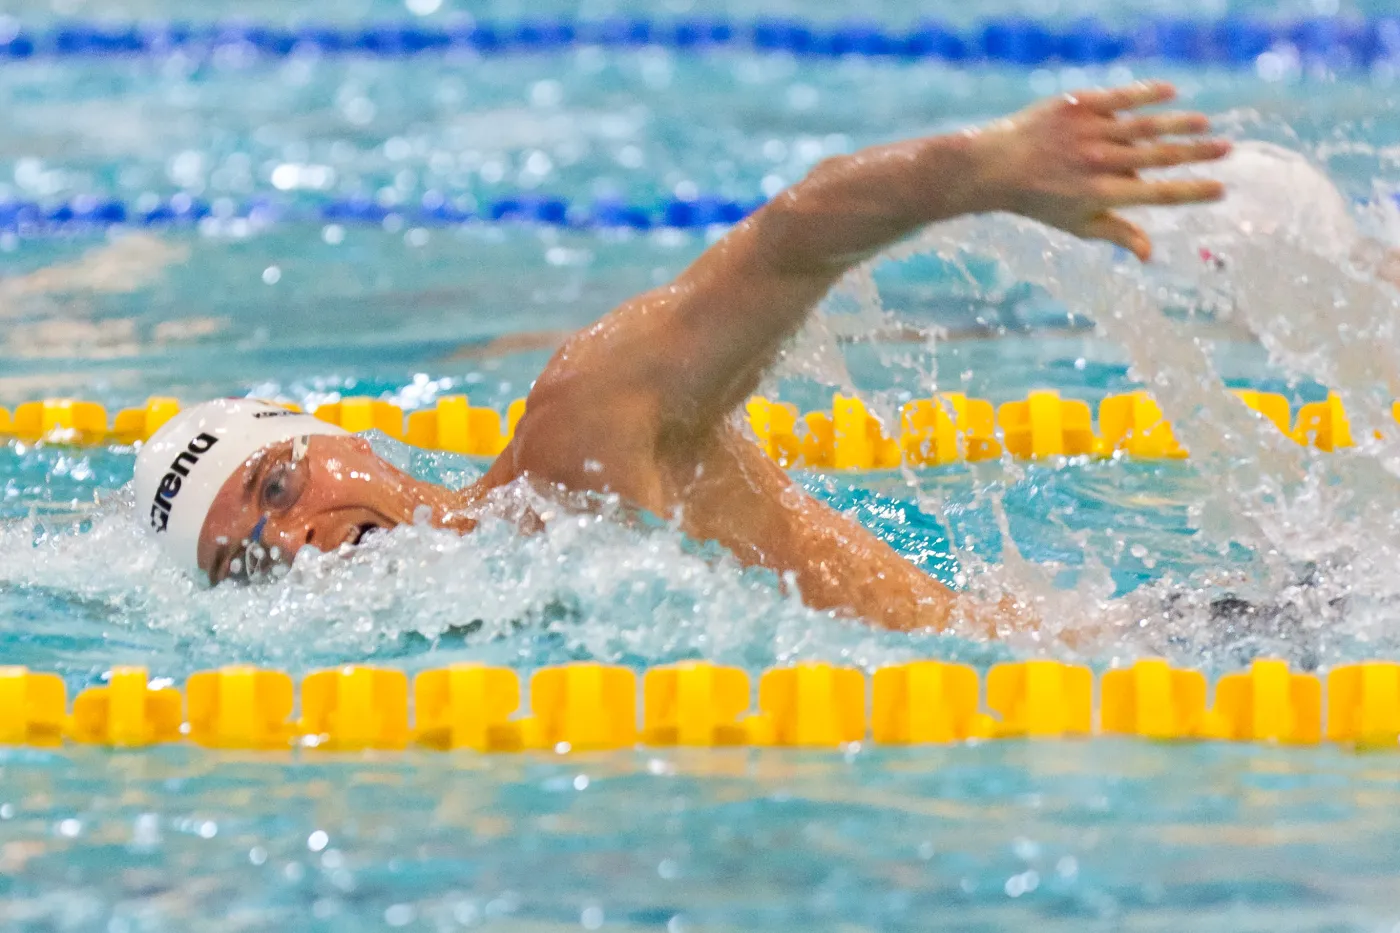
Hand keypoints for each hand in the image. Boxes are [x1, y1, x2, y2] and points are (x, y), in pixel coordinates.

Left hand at [975, 80, 1229, 260]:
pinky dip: (1148, 94)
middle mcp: (1099, 163)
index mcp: (1102, 194)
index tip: (1221, 188)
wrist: (994, 167)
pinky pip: (1121, 97)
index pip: (1158, 194)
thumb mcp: (1077, 224)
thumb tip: (1151, 255)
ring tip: (1206, 124)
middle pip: (1160, 157)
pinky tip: (1172, 92)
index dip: (1192, 192)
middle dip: (1197, 154)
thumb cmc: (1039, 201)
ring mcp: (1089, 132)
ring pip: (1145, 126)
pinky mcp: (1078, 106)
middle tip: (1227, 149)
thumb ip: (1117, 234)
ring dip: (1180, 123)